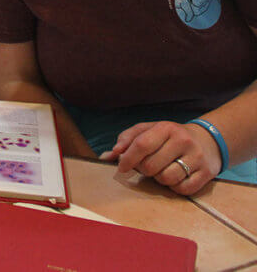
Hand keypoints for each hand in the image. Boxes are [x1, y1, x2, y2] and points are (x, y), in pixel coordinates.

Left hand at [99, 120, 220, 194]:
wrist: (207, 140)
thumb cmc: (170, 136)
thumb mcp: (149, 130)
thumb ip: (127, 139)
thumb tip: (109, 155)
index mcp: (166, 128)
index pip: (141, 145)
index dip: (128, 158)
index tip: (121, 167)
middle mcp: (183, 141)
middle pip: (151, 166)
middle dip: (144, 170)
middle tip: (148, 166)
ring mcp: (197, 157)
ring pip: (166, 179)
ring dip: (159, 179)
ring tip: (163, 169)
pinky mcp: (207, 173)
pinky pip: (183, 189)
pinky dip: (175, 187)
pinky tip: (176, 177)